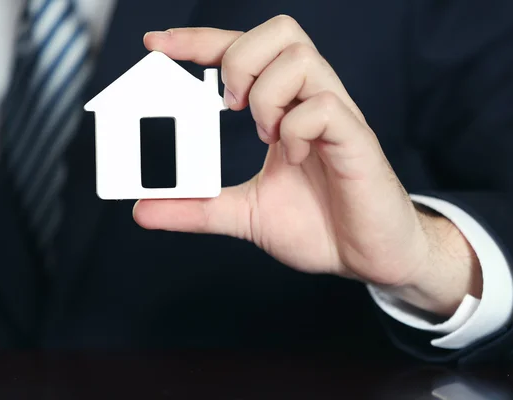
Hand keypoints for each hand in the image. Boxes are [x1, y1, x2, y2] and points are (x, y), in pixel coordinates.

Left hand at [135, 15, 481, 315]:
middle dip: (239, 58)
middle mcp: (312, 102)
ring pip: (301, 59)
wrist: (369, 257)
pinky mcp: (357, 140)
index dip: (200, 40)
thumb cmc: (320, 228)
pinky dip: (295, 128)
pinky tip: (292, 157)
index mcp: (287, 111)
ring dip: (267, 94)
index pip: (243, 52)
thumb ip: (198, 208)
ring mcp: (338, 118)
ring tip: (265, 135)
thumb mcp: (246, 215)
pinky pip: (324, 108)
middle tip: (228, 104)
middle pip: (281, 32)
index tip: (157, 44)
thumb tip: (142, 210)